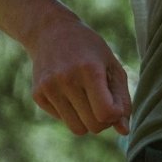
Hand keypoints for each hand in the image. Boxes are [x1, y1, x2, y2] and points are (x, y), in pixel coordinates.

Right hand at [28, 15, 131, 136]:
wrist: (50, 30)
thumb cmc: (89, 50)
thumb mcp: (112, 66)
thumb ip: (122, 100)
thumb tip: (124, 131)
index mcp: (89, 69)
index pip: (106, 114)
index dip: (115, 115)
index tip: (114, 103)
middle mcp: (66, 79)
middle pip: (93, 127)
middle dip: (102, 120)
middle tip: (100, 102)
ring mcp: (49, 87)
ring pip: (78, 130)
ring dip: (86, 120)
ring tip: (86, 99)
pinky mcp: (38, 94)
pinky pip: (63, 121)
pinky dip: (69, 112)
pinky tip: (68, 92)